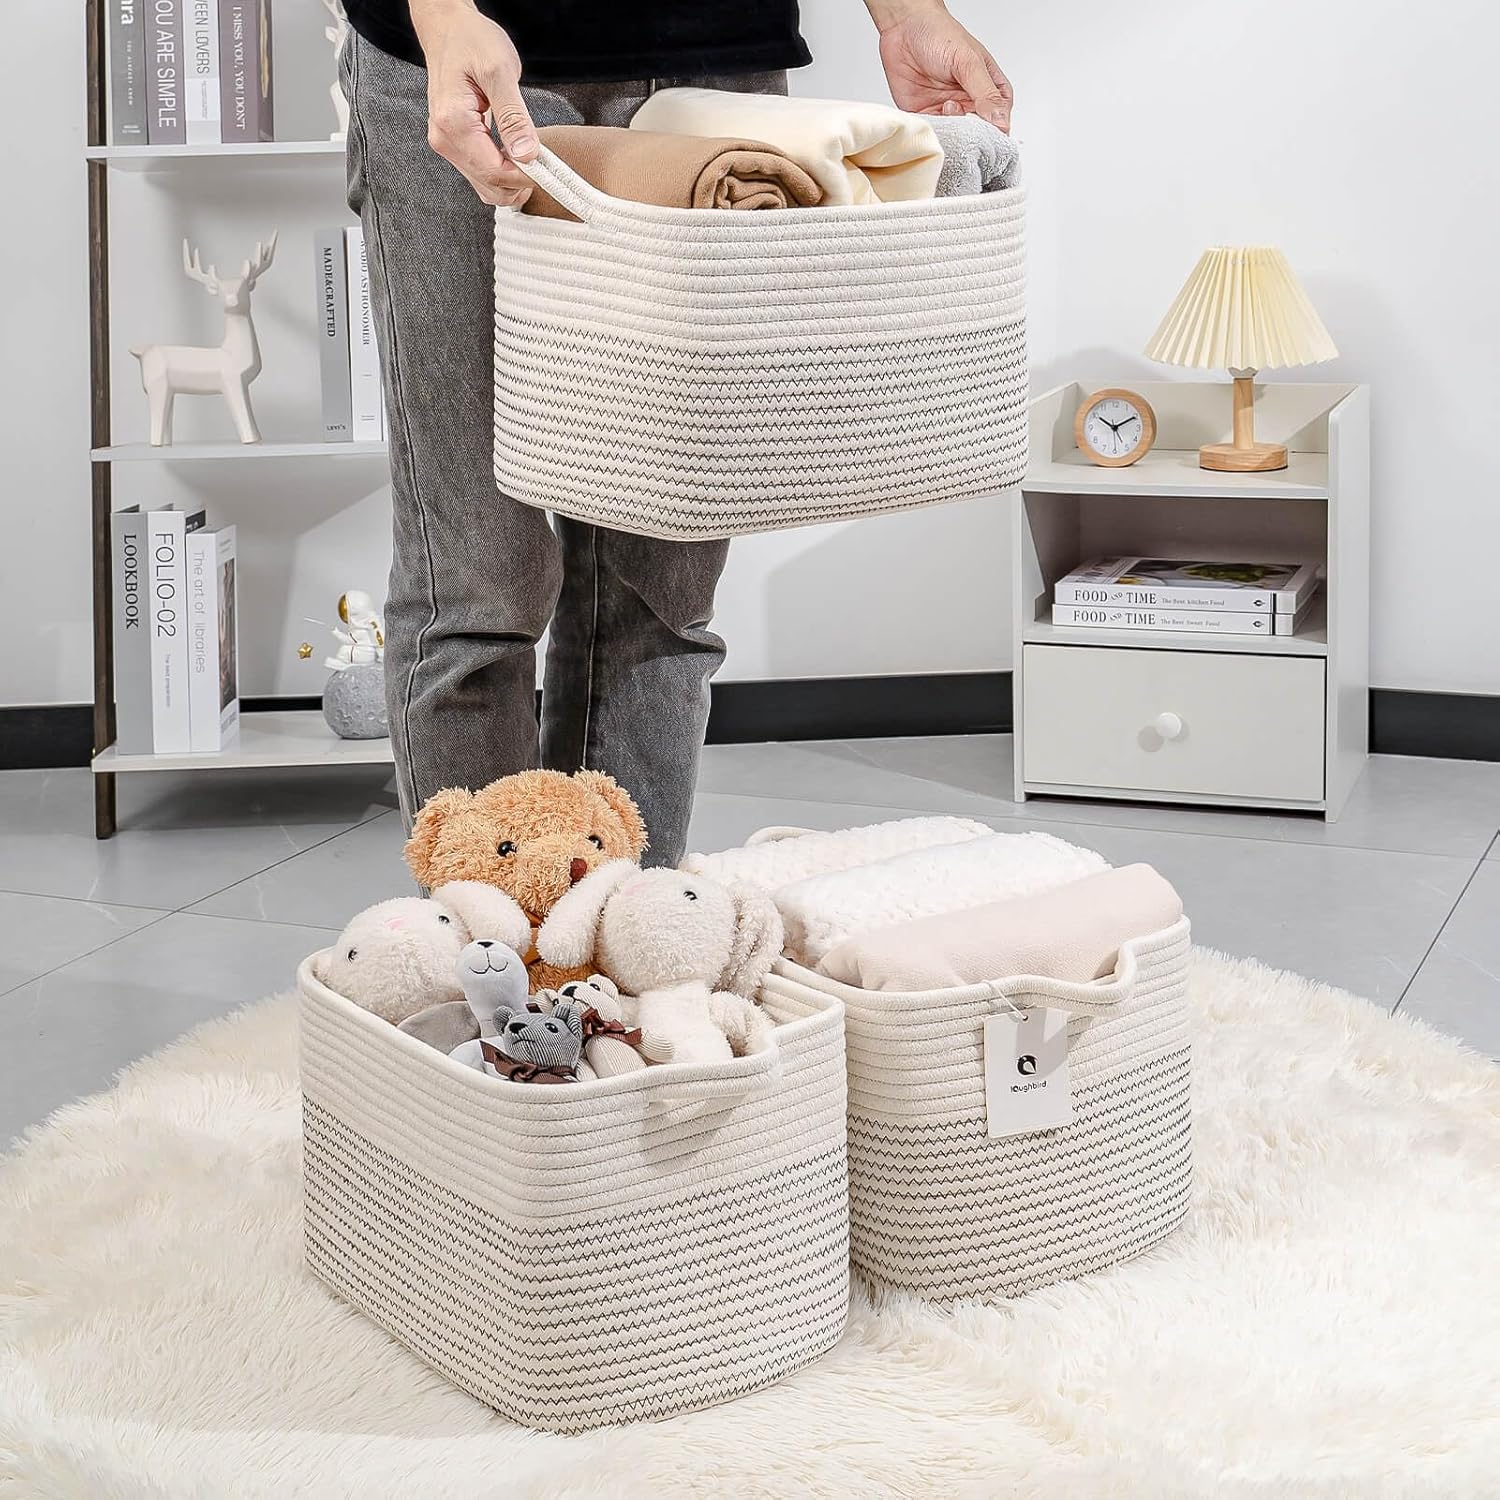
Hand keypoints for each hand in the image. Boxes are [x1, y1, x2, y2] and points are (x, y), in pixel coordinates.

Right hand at [409, 0, 537, 203]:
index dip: (526, 176)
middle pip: (489, 187)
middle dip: (520, 183)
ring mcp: (447, 144)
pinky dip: (502, 173)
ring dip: (512, 181)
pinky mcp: (454, 144)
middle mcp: (445, 139)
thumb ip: (514, 116)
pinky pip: (481, 173)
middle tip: (544, 164)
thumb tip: (527, 154)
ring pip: (485, 186)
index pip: (495, 172)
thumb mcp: (500, 71)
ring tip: (531, 158)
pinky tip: (516, 156)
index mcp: (453, 123)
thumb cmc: (471, 41)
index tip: (548, 168)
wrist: (449, 28)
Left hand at [865, 0, 1012, 130]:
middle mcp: (970, 102)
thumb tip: (1001, 122)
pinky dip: (933, 131)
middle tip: (964, 121)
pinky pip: (934, 133)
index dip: (995, 132)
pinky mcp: (927, 115)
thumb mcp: (969, 62)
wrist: (904, 27)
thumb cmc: (940, 35)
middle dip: (971, 134)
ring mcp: (948, 110)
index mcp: (989, 89)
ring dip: (951, 130)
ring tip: (945, 106)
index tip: (988, 135)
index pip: (1000, 120)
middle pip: (977, 134)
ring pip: (955, 136)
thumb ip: (986, 94)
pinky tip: (932, 117)